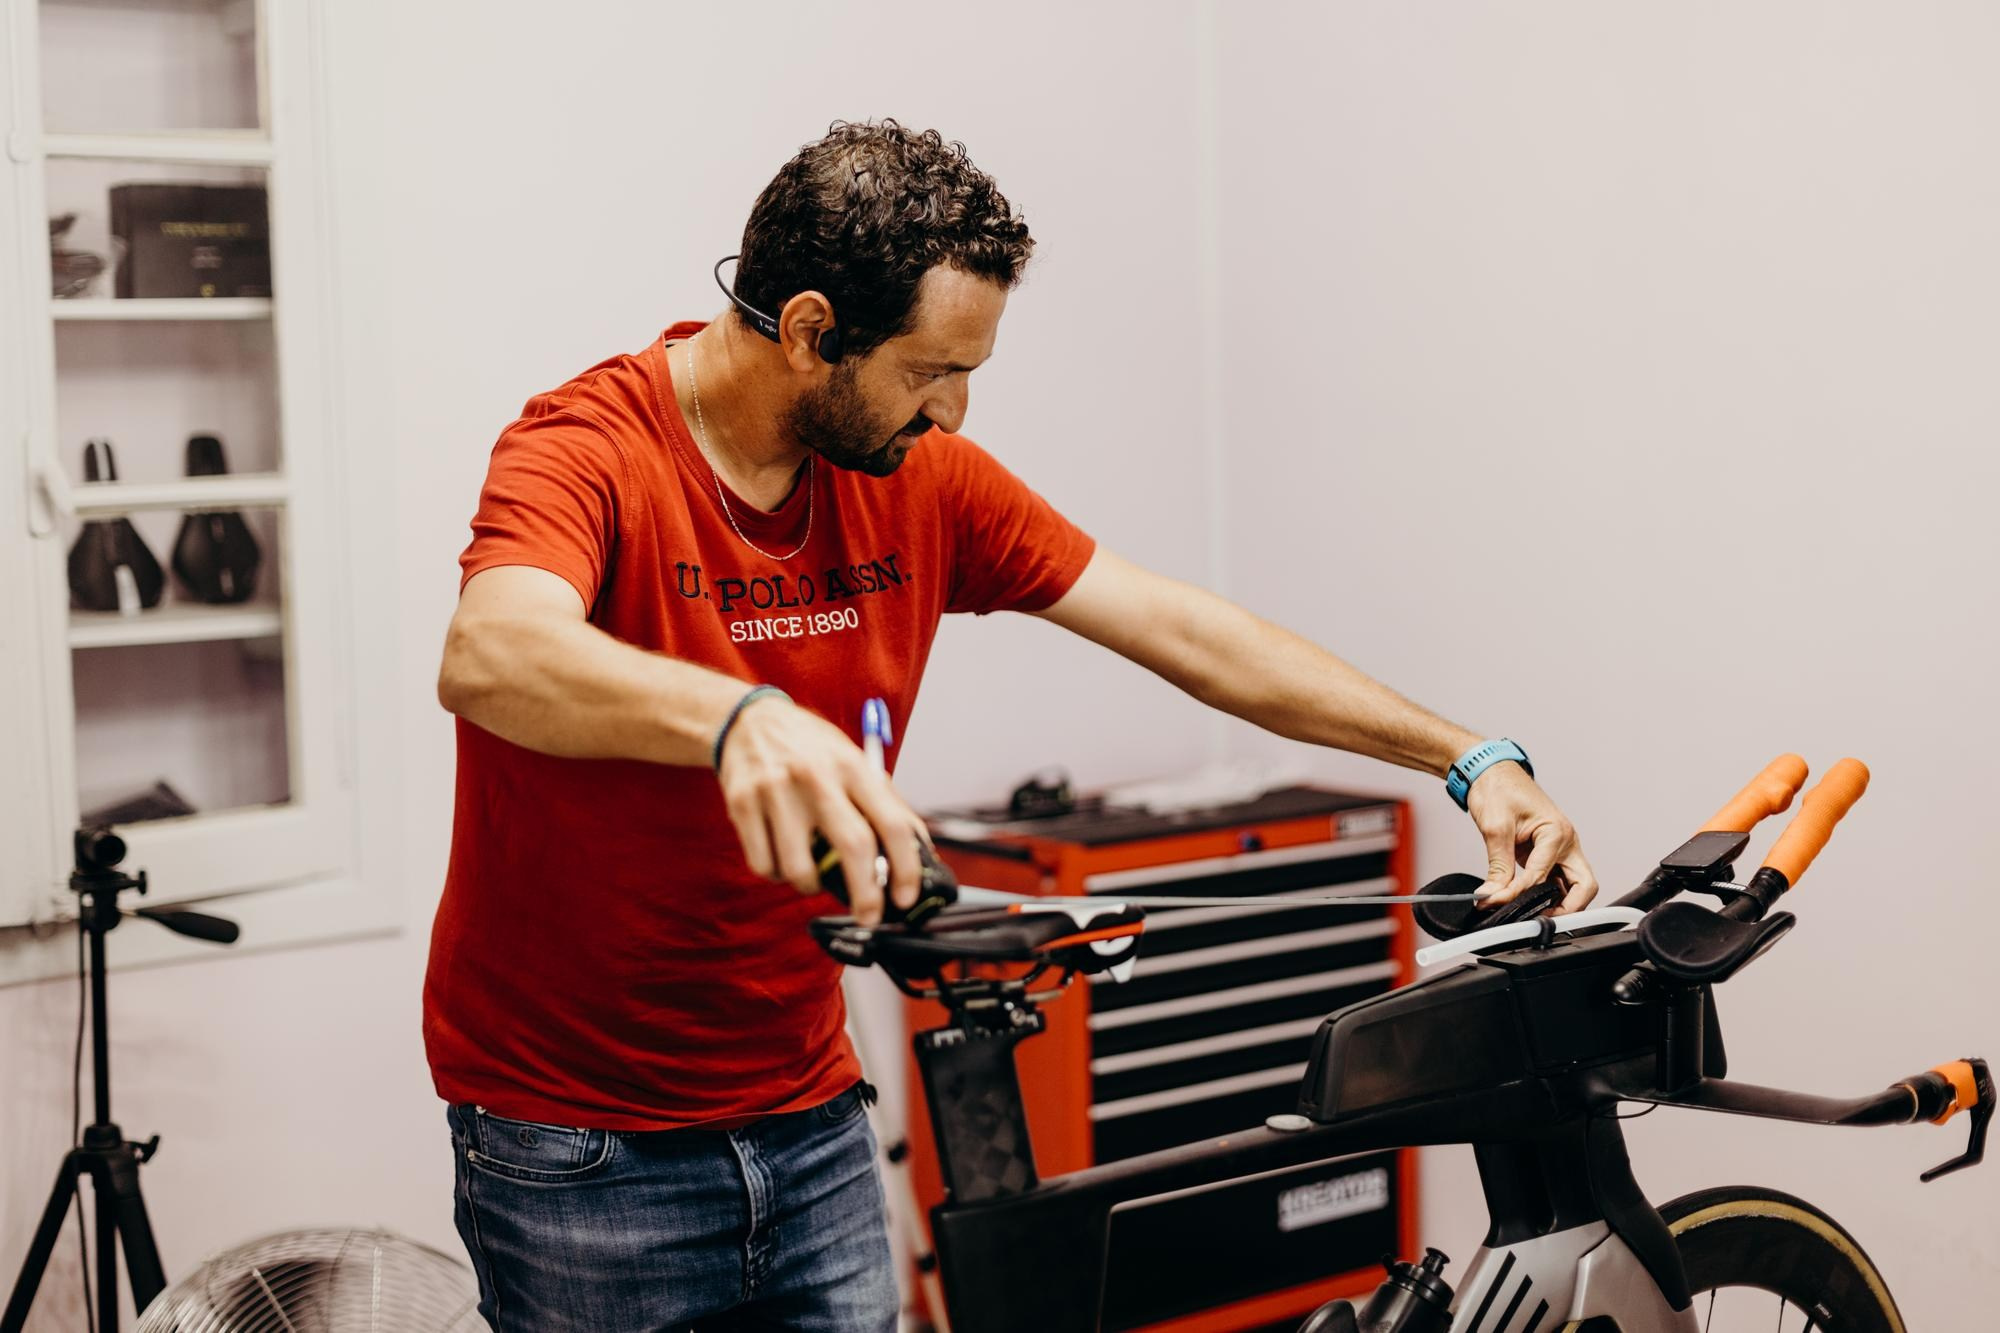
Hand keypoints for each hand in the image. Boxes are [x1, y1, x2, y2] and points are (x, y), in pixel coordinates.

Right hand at [714, 694, 925, 925]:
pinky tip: (781, 858)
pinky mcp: (742, 804)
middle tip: (869, 917)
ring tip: (811, 876)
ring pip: (800, 868)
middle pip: (853, 847)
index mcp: (852, 766)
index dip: (905, 868)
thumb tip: (919, 850)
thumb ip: (884, 801)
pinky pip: (764, 865)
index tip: (904, 898)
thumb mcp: (852, 760)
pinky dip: (777, 874)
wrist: (747, 721)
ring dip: (810, 886)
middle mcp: (816, 776)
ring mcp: (776, 790)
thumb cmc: (810, 748)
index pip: (892, 823)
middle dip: (866, 895)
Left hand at [1465, 762, 1597, 913]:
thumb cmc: (1498, 789)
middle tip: (1541, 921)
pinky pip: (1556, 880)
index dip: (1518, 894)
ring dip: (1559, 903)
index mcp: (1557, 833)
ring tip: (1532, 915)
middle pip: (1584, 886)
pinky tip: (1529, 902)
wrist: (1492, 772)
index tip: (1495, 902)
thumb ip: (1497, 866)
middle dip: (1568, 908)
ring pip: (1574, 886)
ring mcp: (1560, 849)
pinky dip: (1547, 893)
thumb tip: (1492, 895)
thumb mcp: (1495, 828)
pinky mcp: (1548, 853)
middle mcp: (1566, 842)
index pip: (1542, 876)